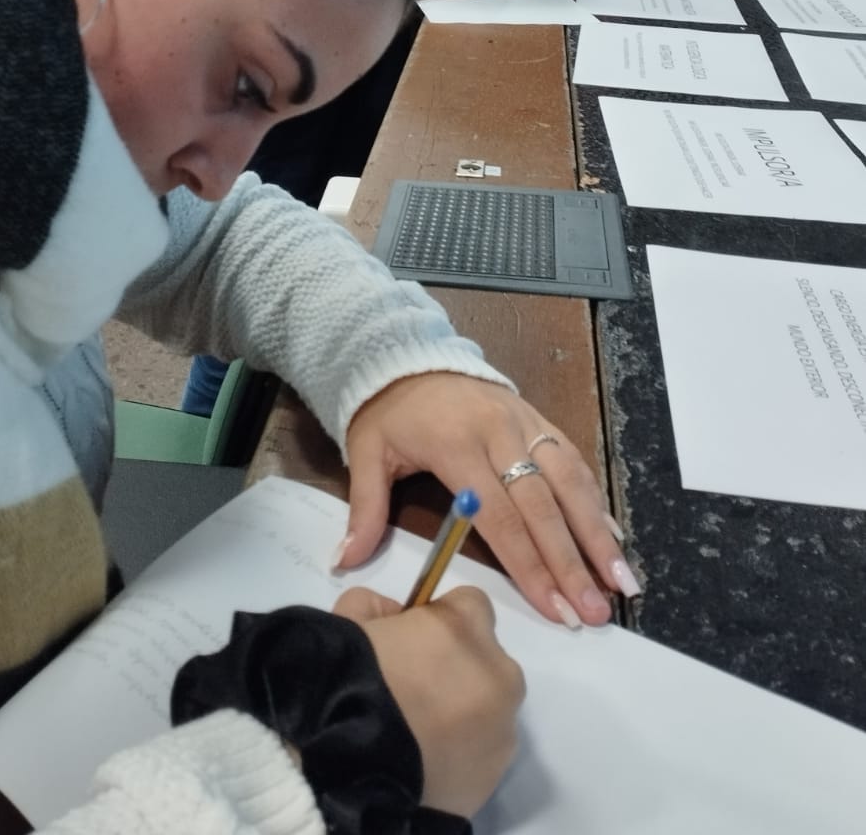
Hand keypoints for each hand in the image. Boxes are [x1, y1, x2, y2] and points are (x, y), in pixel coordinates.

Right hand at [334, 584, 523, 818]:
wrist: (345, 767)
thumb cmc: (351, 681)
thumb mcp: (351, 619)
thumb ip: (379, 607)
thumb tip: (395, 619)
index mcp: (466, 625)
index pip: (470, 605)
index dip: (441, 622)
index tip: (414, 643)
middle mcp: (499, 672)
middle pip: (486, 661)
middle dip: (458, 669)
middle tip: (414, 692)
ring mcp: (503, 728)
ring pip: (489, 710)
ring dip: (464, 714)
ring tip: (417, 735)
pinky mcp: (494, 776)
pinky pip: (483, 753)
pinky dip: (462, 754)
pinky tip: (425, 762)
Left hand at [338, 374, 639, 626]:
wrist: (408, 354)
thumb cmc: (389, 411)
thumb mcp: (367, 453)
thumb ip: (365, 508)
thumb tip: (345, 562)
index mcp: (458, 445)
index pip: (501, 517)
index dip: (530, 566)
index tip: (554, 610)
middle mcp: (501, 433)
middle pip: (544, 505)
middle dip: (573, 563)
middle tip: (596, 612)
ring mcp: (525, 422)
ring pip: (571, 481)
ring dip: (599, 534)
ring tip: (622, 582)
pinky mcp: (538, 418)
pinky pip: (573, 460)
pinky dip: (595, 500)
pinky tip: (613, 537)